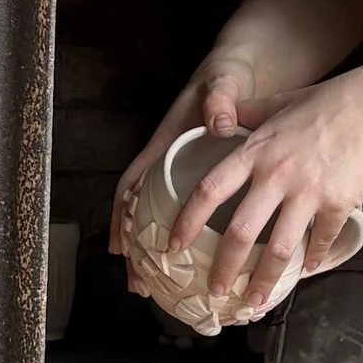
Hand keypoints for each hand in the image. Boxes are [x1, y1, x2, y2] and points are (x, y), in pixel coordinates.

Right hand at [111, 50, 265, 268]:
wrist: (244, 71)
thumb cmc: (226, 77)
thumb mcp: (221, 83)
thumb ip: (218, 98)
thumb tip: (218, 121)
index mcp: (166, 143)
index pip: (134, 181)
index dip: (120, 215)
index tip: (118, 246)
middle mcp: (171, 163)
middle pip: (143, 212)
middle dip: (138, 249)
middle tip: (139, 286)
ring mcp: (189, 174)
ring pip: (167, 218)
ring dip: (160, 253)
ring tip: (161, 291)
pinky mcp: (211, 180)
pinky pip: (196, 215)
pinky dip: (196, 241)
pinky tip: (204, 267)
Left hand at [168, 72, 362, 313]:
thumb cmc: (324, 103)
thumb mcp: (276, 102)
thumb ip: (246, 114)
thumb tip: (221, 117)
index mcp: (254, 152)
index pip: (209, 191)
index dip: (187, 222)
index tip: (173, 246)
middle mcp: (276, 174)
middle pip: (240, 232)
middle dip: (223, 268)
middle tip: (215, 290)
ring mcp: (309, 191)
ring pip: (280, 248)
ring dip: (264, 280)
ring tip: (255, 300)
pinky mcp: (338, 203)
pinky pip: (320, 241)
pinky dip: (312, 260)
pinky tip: (305, 271)